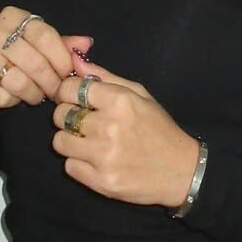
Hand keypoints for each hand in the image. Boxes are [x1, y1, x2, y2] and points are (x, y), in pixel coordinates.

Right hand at [0, 7, 91, 114]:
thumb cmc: (14, 61)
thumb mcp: (40, 49)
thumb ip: (62, 46)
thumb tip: (86, 43)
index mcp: (12, 16)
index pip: (44, 35)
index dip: (61, 58)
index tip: (69, 74)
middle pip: (34, 60)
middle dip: (51, 82)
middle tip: (56, 93)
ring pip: (18, 81)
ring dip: (33, 94)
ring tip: (36, 96)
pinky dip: (10, 102)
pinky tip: (11, 98)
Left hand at [51, 52, 198, 209]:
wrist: (182, 171)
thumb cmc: (159, 128)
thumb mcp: (139, 94)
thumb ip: (104, 76)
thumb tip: (74, 59)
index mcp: (119, 101)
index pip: (69, 88)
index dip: (67, 92)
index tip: (74, 98)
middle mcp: (109, 127)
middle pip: (60, 115)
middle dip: (68, 116)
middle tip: (84, 122)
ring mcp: (104, 157)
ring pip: (59, 142)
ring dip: (70, 141)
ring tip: (88, 143)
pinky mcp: (101, 182)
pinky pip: (69, 167)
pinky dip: (78, 163)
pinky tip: (95, 161)